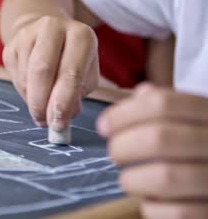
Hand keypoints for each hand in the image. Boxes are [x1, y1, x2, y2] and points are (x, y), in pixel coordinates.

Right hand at [2, 14, 98, 129]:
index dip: (63, 102)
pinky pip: (15, 76)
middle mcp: (53, 28)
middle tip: (43, 122)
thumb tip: (61, 116)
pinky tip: (33, 92)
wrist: (47, 33)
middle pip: (42, 71)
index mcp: (81, 35)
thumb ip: (77, 94)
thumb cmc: (72, 59)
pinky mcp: (11, 44)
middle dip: (42, 102)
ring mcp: (28, 34)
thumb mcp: (86, 73)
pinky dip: (24, 92)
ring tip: (41, 108)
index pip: (71, 72)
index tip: (58, 124)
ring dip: (32, 100)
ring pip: (26, 76)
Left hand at [98, 84, 207, 217]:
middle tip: (115, 154)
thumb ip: (166, 106)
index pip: (161, 104)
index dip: (122, 115)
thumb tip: (138, 95)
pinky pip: (176, 212)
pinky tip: (151, 200)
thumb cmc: (199, 147)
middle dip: (122, 147)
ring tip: (129, 179)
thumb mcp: (192, 118)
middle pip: (158, 138)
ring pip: (165, 177)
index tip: (103, 126)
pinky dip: (152, 208)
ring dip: (133, 179)